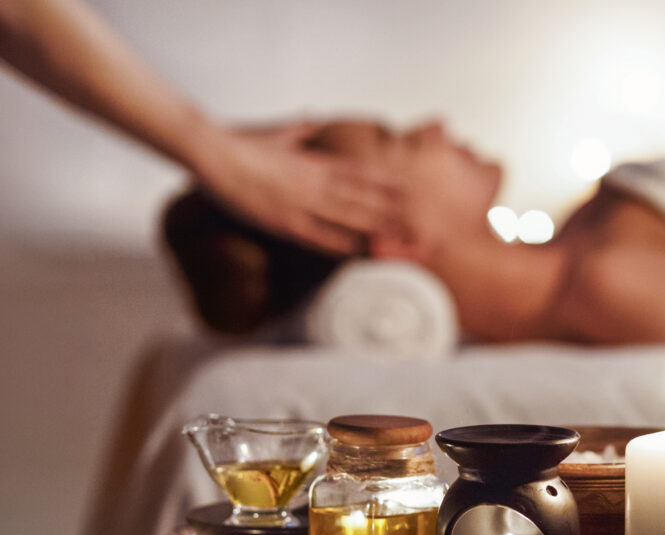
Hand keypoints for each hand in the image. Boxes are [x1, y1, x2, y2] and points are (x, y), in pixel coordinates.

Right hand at [192, 121, 405, 254]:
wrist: (210, 150)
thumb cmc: (239, 142)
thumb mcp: (275, 133)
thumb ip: (297, 130)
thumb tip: (310, 118)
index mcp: (313, 163)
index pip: (359, 174)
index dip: (386, 184)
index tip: (410, 191)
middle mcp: (314, 183)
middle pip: (363, 199)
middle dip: (393, 213)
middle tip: (422, 224)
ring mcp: (301, 203)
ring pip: (349, 218)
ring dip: (379, 230)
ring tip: (404, 240)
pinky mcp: (283, 221)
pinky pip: (319, 237)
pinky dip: (342, 245)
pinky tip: (361, 253)